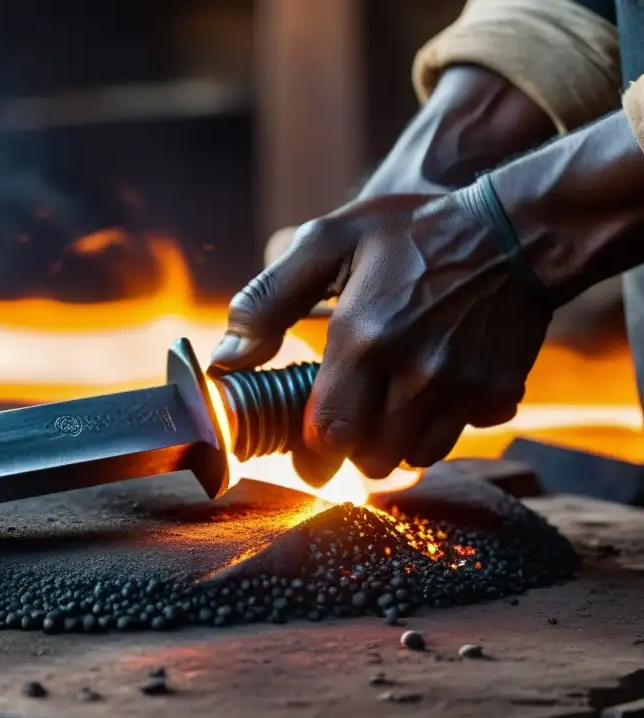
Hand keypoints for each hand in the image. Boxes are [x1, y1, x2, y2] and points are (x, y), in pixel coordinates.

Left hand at [210, 189, 552, 481]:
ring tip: (385, 405)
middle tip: (346, 421)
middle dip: (349, 451)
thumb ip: (268, 300)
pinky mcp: (496, 393)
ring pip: (412, 458)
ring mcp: (459, 387)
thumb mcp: (330, 241)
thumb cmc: (413, 232)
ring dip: (391, 444)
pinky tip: (427, 395)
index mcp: (364, 338)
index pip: (328, 433)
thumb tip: (227, 357)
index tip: (304, 446)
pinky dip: (434, 430)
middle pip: (369, 460)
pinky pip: (455, 439)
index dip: (310, 451)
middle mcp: (413, 372)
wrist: (517, 230)